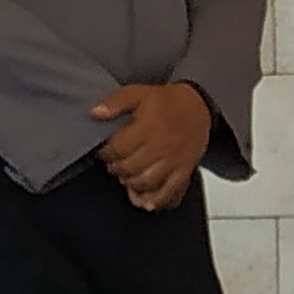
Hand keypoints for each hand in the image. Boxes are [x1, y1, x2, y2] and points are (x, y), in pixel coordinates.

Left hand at [93, 82, 211, 209]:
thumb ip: (116, 102)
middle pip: (130, 168)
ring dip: (131, 183)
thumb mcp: (138, 93)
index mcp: (149, 127)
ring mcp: (174, 161)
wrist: (198, 107)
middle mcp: (162, 146)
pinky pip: (170, 192)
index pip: (119, 149)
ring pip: (146, 182)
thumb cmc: (167, 102)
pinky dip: (156, 200)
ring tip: (127, 175)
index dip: (106, 153)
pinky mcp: (184, 170)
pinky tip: (145, 201)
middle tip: (115, 163)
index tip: (105, 151)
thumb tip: (95, 113)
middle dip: (117, 168)